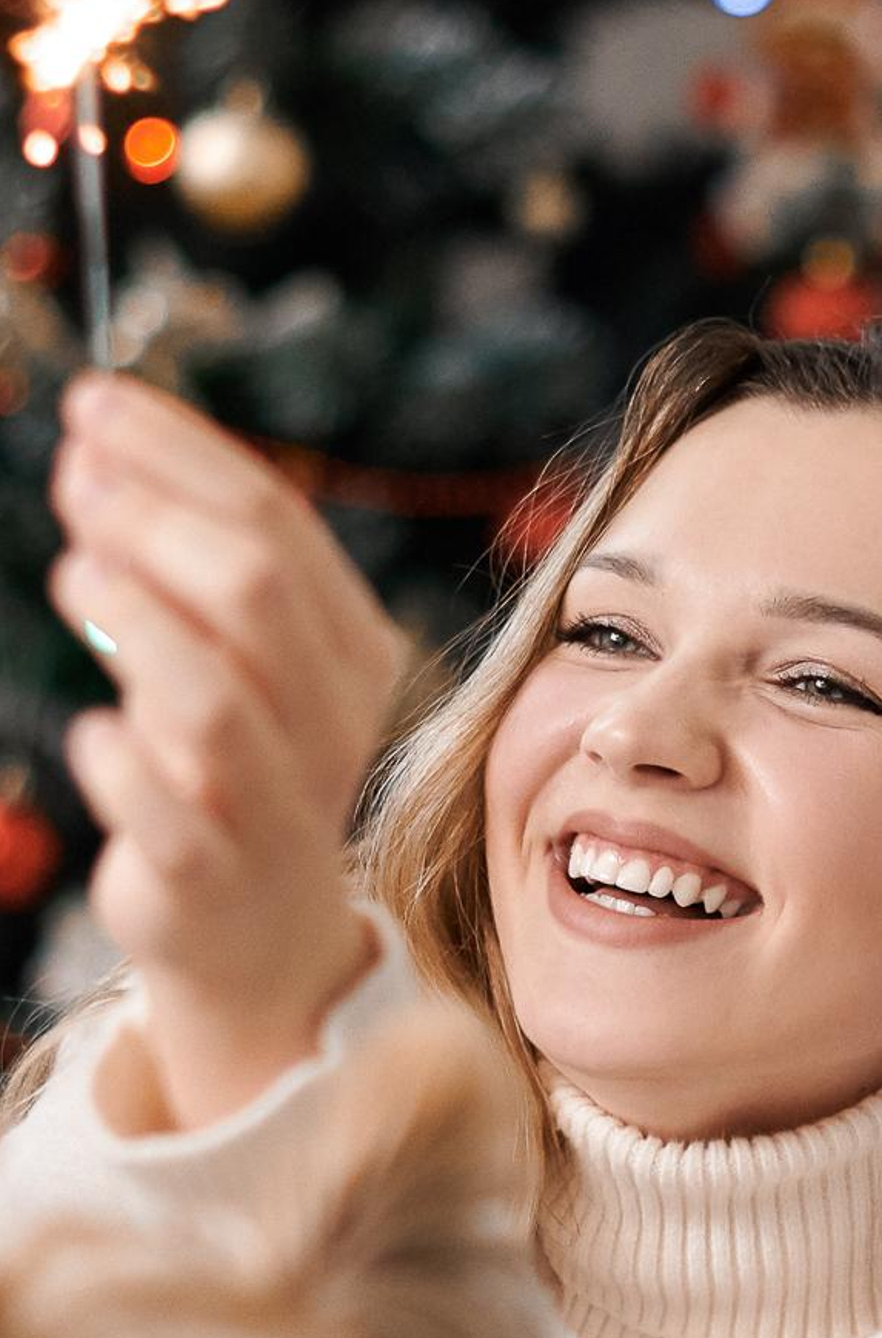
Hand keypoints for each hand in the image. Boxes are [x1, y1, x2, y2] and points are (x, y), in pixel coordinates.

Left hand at [46, 369, 409, 1124]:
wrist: (261, 931)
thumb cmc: (237, 767)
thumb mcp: (237, 654)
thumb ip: (181, 561)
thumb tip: (93, 453)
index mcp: (351, 650)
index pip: (278, 523)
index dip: (178, 453)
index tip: (93, 406)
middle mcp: (331, 720)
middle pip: (254, 592)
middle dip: (153, 517)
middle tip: (75, 481)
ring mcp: (278, 801)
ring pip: (214, 697)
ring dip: (133, 623)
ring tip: (72, 577)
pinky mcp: (214, 875)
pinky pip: (167, 812)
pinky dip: (119, 763)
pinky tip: (93, 734)